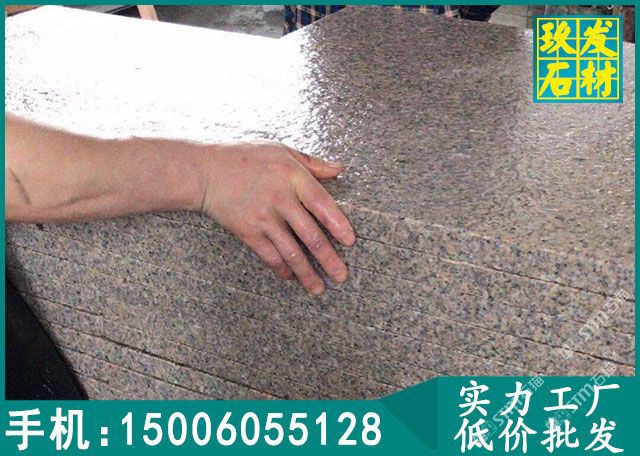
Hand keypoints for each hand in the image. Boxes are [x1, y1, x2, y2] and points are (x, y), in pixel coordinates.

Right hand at [201, 141, 354, 294]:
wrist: (205, 172)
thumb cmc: (245, 157)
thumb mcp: (280, 150)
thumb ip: (311, 162)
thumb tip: (338, 169)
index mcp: (292, 176)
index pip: (321, 203)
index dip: (338, 224)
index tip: (350, 241)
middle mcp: (280, 199)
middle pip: (310, 235)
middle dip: (329, 259)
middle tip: (341, 276)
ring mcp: (263, 218)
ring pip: (291, 252)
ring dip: (307, 273)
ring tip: (319, 288)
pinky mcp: (248, 232)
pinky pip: (269, 256)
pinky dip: (282, 269)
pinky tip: (291, 277)